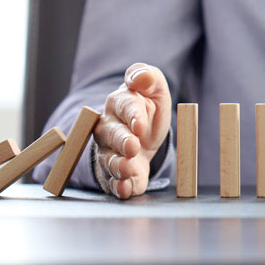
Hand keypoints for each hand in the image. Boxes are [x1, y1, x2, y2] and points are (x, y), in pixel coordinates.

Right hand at [93, 63, 171, 198]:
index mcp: (119, 103)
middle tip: (132, 146)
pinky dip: (121, 187)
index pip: (125, 107)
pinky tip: (127, 189)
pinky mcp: (117, 173)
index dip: (133, 115)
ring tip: (129, 168)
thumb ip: (147, 77)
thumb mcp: (154, 88)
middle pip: (113, 135)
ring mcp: (110, 152)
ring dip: (120, 166)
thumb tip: (140, 76)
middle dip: (122, 142)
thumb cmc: (147, 106)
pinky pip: (115, 182)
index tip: (140, 124)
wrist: (143, 131)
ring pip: (110, 160)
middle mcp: (109, 128)